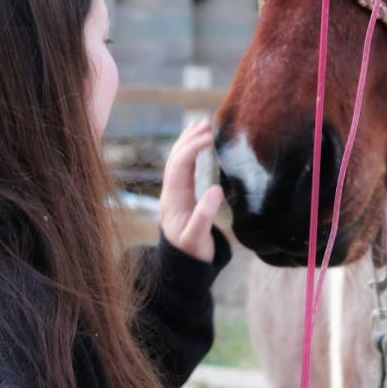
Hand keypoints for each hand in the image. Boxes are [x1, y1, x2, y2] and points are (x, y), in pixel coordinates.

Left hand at [159, 119, 223, 262]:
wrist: (182, 264)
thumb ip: (204, 216)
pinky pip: (184, 168)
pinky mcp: (182, 195)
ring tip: (202, 124)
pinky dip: (190, 152)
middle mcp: (171, 192)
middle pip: (175, 158)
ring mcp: (175, 192)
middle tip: (207, 123)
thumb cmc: (192, 252)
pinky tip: (200, 144)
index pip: (180, 165)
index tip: (210, 137)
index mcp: (173, 199)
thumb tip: (216, 189)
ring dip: (188, 141)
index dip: (193, 148)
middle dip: (189, 138)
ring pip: (178, 160)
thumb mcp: (198, 238)